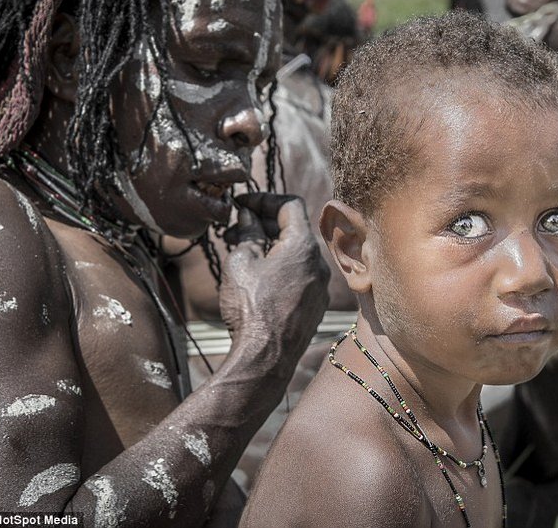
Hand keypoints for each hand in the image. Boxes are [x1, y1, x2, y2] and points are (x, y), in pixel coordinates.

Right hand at [218, 193, 329, 362]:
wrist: (265, 358)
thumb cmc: (251, 308)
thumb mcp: (241, 261)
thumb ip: (248, 232)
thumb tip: (249, 215)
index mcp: (303, 246)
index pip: (289, 204)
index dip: (263, 199)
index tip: (241, 204)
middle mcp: (320, 263)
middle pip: (294, 229)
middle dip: (264, 223)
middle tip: (236, 228)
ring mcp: (321, 287)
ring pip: (297, 254)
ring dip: (272, 246)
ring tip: (242, 251)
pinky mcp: (316, 305)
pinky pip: (300, 275)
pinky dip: (281, 267)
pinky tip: (258, 276)